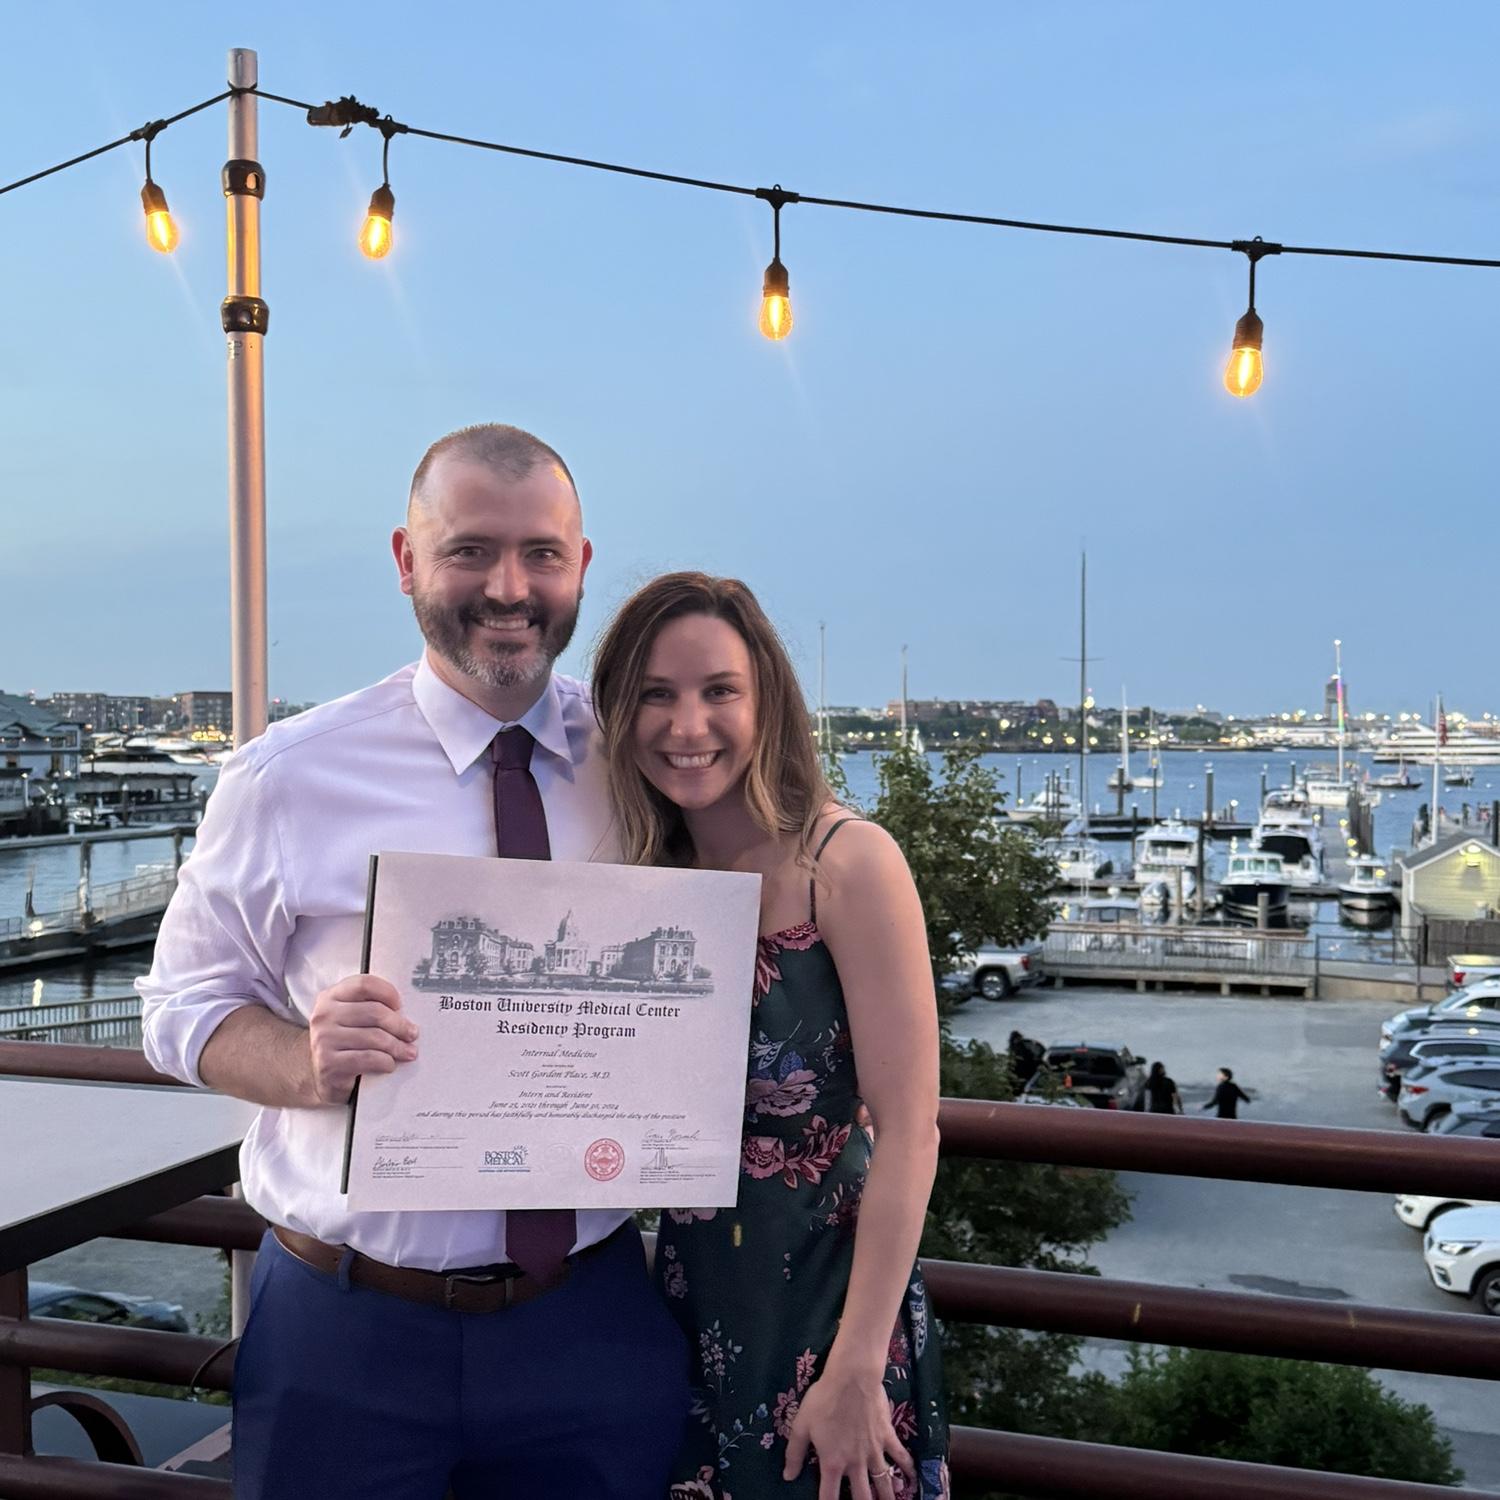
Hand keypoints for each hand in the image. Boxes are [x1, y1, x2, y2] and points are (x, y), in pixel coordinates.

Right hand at [307, 974, 416, 1104]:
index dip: (387, 992)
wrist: (323, 1076)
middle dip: (399, 1024)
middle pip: (374, 1011)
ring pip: (374, 1037)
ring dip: (397, 1046)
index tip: (400, 1005)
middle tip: (412, 1033)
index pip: (364, 984)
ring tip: (408, 1052)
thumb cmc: (346, 1042)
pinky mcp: (329, 1063)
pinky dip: (385, 1062)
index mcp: (331, 997)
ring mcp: (324, 1039)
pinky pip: (368, 1058)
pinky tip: (390, 1064)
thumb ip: (371, 1007)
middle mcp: (324, 1015)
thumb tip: (406, 1012)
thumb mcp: (352, 1019)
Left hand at [783, 1365, 914, 1499]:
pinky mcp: (888, 1437)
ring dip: (888, 1497)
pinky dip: (908, 1468)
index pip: (829, 1497)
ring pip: (884, 1483)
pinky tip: (912, 1478)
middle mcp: (855, 1463)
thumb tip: (788, 1476)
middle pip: (862, 1496)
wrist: (852, 1378)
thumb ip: (794, 1453)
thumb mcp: (801, 1425)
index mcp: (832, 1463)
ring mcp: (875, 1451)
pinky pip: (901, 1456)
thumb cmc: (824, 1399)